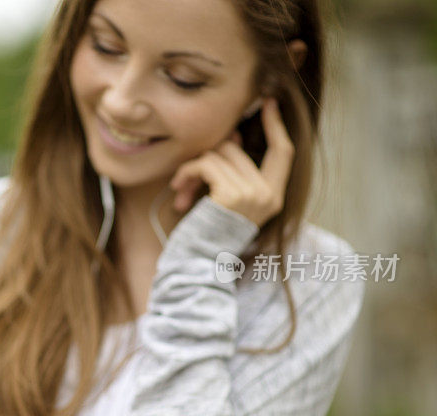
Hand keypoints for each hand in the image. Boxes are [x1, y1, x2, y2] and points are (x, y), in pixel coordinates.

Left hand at [169, 97, 293, 227]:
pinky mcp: (232, 194)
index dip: (276, 125)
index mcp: (274, 196)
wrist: (199, 265)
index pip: (284, 152)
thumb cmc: (208, 235)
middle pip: (236, 149)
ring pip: (218, 154)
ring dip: (192, 168)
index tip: (267, 102)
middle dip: (207, 157)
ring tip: (181, 189)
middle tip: (187, 177)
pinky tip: (179, 192)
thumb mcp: (227, 202)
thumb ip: (235, 173)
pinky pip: (206, 164)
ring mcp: (253, 194)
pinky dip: (187, 172)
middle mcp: (269, 194)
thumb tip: (233, 136)